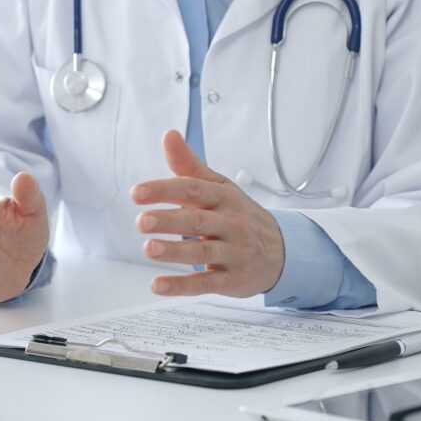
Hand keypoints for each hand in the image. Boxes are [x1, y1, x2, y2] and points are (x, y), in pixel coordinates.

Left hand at [132, 130, 284, 297]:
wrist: (283, 251)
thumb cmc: (240, 215)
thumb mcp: (220, 187)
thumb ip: (189, 165)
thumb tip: (169, 135)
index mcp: (224, 197)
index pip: (194, 189)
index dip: (165, 189)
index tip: (137, 192)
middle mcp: (231, 223)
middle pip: (198, 220)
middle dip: (170, 220)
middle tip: (142, 221)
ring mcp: (234, 252)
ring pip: (204, 251)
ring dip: (175, 251)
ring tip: (150, 249)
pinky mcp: (232, 279)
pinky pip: (206, 282)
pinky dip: (182, 285)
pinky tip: (159, 285)